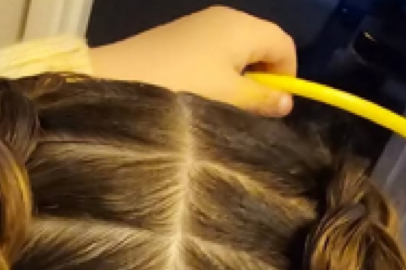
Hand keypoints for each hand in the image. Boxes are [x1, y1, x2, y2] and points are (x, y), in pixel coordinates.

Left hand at [89, 6, 296, 116]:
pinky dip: (215, 77)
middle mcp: (223, 18)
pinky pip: (210, 56)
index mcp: (241, 26)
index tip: (276, 111)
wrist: (118, 81)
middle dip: (261, 80)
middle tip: (249, 115)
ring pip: (234, 53)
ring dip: (236, 82)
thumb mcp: (226, 99)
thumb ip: (259, 100)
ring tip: (222, 112)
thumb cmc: (181, 89)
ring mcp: (197, 26)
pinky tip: (199, 101)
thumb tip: (286, 101)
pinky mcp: (176, 40)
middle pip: (260, 46)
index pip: (284, 44)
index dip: (288, 77)